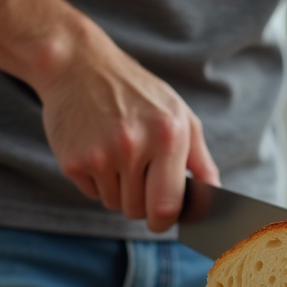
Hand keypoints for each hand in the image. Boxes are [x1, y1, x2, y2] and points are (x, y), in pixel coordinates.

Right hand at [36, 24, 219, 232]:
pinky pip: (92, 193)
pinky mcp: (72, 161)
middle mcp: (133, 146)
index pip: (167, 206)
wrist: (79, 65)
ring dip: (118, 190)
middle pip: (138, 210)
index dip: (165, 221)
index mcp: (167, 136)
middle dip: (142, 204)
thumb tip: (215, 198)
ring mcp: (99, 155)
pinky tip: (97, 149)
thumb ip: (201, 160)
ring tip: (116, 153)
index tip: (163, 219)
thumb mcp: (178, 115)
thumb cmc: (137, 92)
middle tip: (138, 175)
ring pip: (114, 203)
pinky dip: (97, 180)